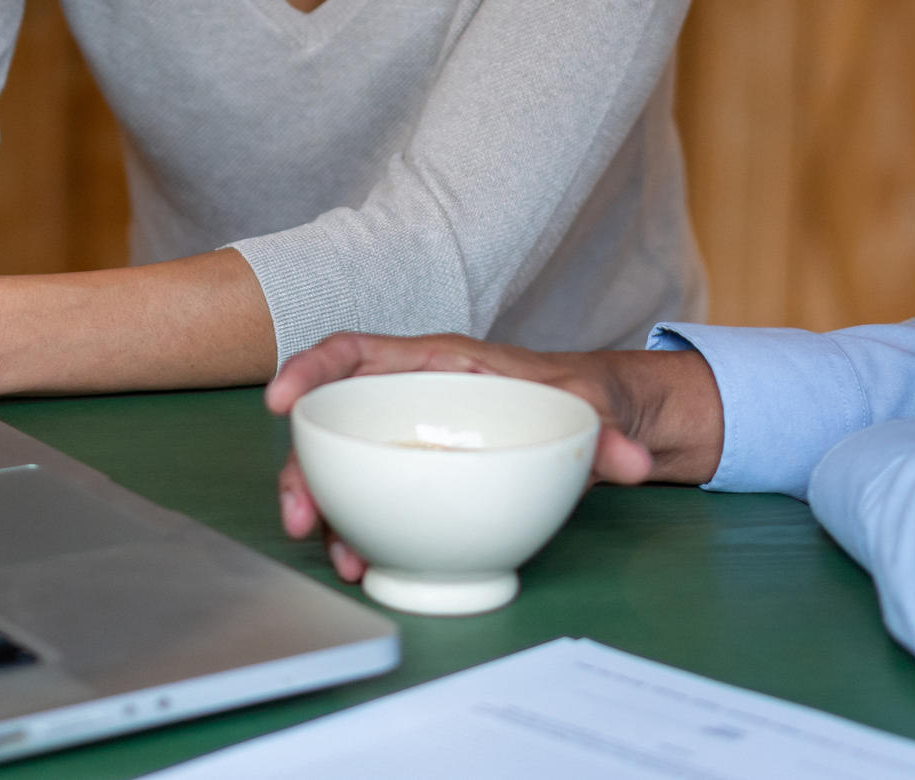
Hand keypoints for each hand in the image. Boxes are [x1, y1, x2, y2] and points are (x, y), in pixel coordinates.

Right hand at [264, 332, 724, 582]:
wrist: (598, 421)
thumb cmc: (582, 396)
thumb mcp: (596, 408)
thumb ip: (609, 433)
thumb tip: (633, 464)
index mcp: (442, 364)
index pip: (359, 351)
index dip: (310, 368)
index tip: (280, 400)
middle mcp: (412, 398)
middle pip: (334, 418)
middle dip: (301, 465)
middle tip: (301, 515)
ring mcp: (407, 439)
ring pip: (341, 466)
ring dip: (323, 509)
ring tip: (336, 555)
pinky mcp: (414, 479)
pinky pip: (368, 500)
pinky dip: (354, 530)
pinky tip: (362, 562)